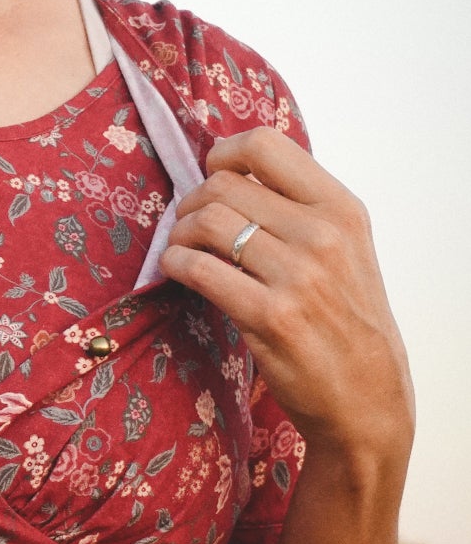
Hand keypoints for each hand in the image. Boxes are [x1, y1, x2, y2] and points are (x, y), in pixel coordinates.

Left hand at [159, 128, 413, 468]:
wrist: (368, 398)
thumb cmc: (346, 320)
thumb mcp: (346, 249)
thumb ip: (300, 209)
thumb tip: (230, 172)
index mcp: (342, 209)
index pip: (265, 145)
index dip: (223, 154)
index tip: (211, 174)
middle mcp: (324, 236)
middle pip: (224, 185)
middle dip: (191, 201)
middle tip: (186, 223)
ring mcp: (299, 277)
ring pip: (206, 223)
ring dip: (178, 233)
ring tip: (180, 248)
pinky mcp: (271, 317)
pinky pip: (199, 270)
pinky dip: (175, 264)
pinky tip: (177, 270)